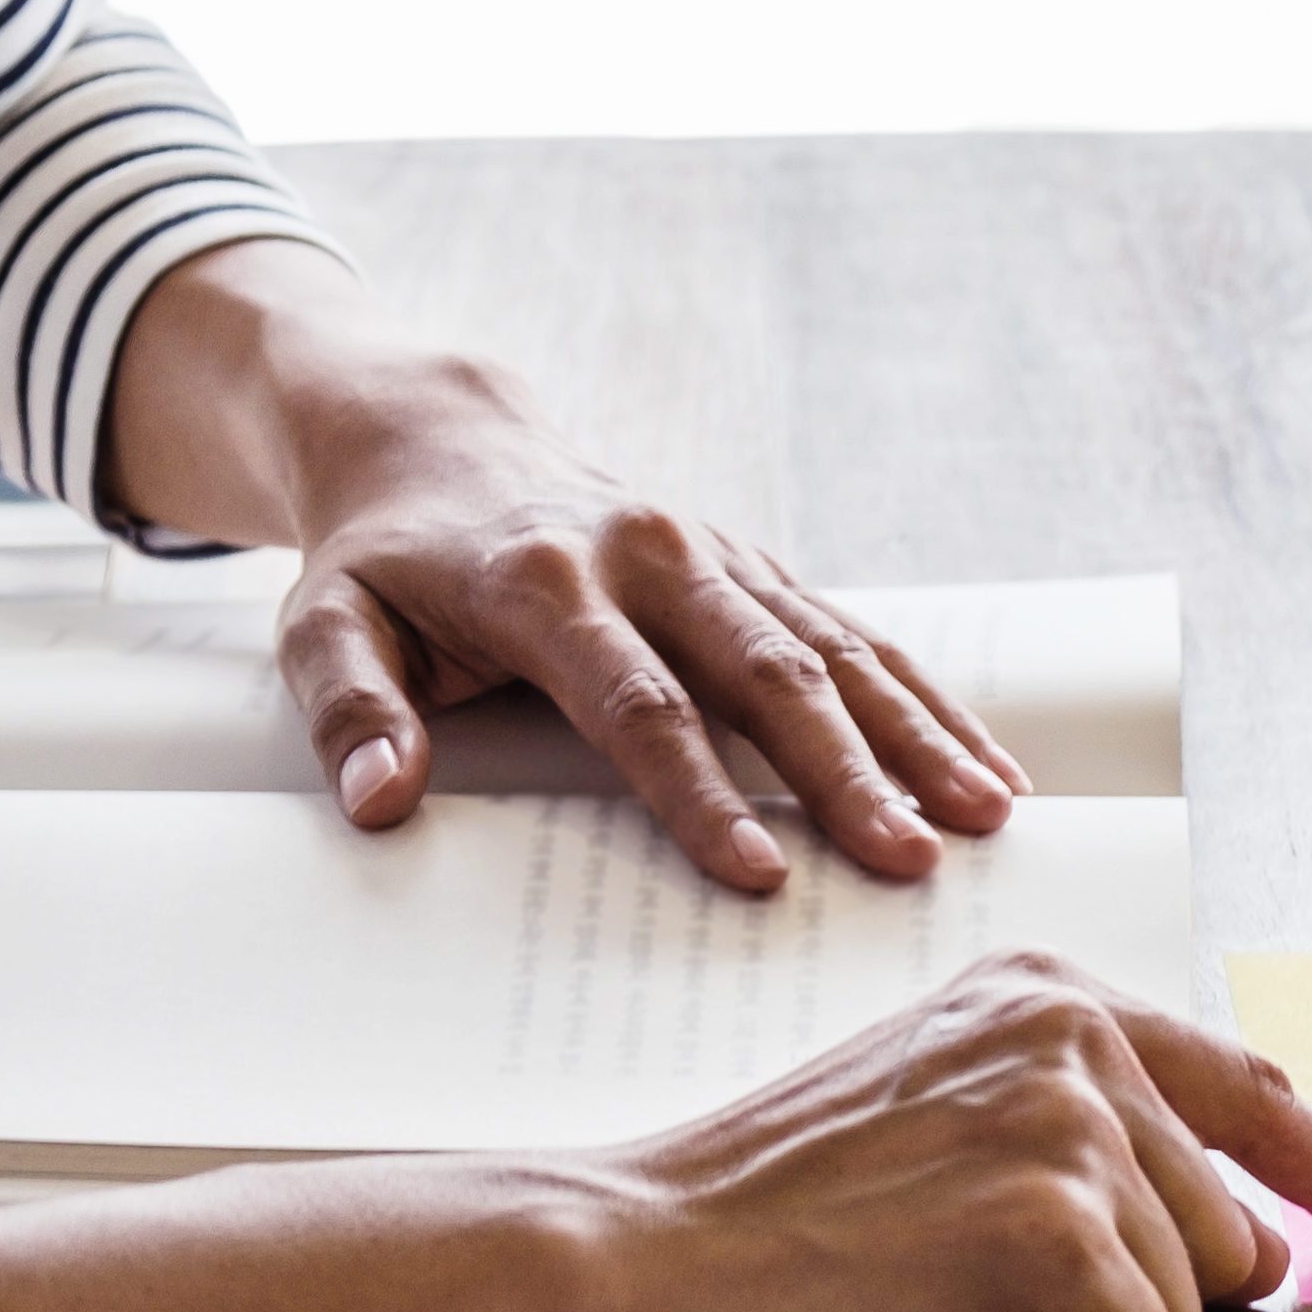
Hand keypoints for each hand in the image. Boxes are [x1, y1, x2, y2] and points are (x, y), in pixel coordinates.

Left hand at [105, 239, 1027, 894]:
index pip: (636, 705)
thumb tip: (382, 801)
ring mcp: (715, 553)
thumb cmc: (382, 560)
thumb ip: (349, 710)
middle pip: (764, 676)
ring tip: (988, 815)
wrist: (439, 435)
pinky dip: (926, 700)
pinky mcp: (754, 564)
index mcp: (546, 582)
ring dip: (915, 736)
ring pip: (833, 648)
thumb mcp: (323, 623)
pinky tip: (988, 763)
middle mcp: (648, 556)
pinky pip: (856, 632)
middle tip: (911, 861)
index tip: (757, 875)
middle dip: (845, 775)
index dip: (699, 794)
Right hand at [560, 953, 1311, 1311]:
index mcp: (1052, 996)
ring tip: (935, 1304)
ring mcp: (1077, 1134)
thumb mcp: (941, 1118)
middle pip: (1228, 1236)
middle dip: (1128, 1300)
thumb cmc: (766, 1223)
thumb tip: (1266, 1235)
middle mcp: (1082, 1041)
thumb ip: (1089, 1136)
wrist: (631, 1262)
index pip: (1251, 1089)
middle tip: (957, 1285)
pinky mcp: (1061, 1240)